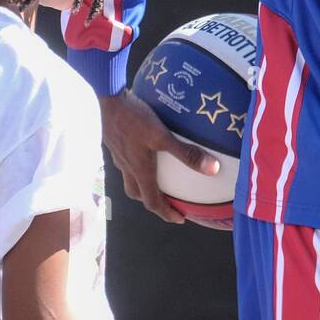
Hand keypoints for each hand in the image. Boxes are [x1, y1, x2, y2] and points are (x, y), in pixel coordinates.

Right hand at [98, 89, 220, 223]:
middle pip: (139, 194)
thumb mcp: (163, 136)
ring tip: (158, 181)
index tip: (179, 219)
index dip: (166, 213)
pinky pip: (127, 165)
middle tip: (169, 203)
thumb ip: (186, 153)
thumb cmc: (134, 119)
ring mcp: (119, 156)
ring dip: (144, 186)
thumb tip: (212, 169)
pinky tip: (145, 154)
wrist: (108, 100)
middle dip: (154, 202)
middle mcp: (127, 168)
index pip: (152, 201)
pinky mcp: (116, 144)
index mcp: (139, 171)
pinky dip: (137, 168)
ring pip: (131, 180)